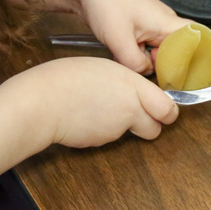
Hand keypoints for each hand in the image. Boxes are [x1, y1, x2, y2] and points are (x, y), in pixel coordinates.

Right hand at [9, 57, 179, 147]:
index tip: (166, 109)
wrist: (43, 103)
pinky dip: (104, 130)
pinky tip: (87, 118)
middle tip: (140, 116)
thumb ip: (125, 82)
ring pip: (131, 132)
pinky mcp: (101, 142)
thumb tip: (132, 91)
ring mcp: (116, 129)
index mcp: (132, 84)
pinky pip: (110, 137)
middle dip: (152, 124)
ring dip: (124, 125)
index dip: (168, 111)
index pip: (167, 107)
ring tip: (100, 109)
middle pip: (156, 128)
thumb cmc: (66, 78)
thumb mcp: (103, 67)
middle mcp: (130, 108)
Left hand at [75, 0, 190, 74]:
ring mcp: (149, 24)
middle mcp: (162, 22)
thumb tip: (145, 73)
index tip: (187, 76)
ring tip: (129, 59)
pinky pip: (143, 46)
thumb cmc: (105, 1)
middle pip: (177, 50)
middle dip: (165, 65)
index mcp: (166, 22)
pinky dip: (135, 54)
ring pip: (158, 50)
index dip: (197, 58)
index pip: (197, 39)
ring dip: (146, 59)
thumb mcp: (119, 39)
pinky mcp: (136, 26)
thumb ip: (135, 63)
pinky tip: (122, 54)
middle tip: (149, 72)